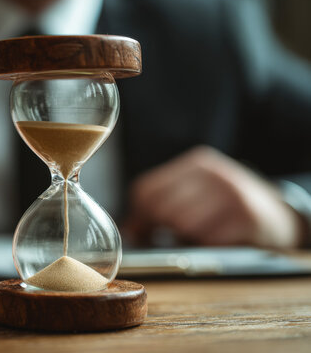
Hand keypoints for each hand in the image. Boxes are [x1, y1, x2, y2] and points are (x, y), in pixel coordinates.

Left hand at [123, 146, 304, 247]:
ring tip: (192, 238)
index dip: (137, 215)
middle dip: (156, 230)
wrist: (280, 216)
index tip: (138, 231)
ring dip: (182, 239)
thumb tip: (129, 230)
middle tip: (161, 240)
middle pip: (161, 208)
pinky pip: (208, 239)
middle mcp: (214, 174)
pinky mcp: (247, 218)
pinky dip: (205, 246)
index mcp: (197, 164)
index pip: (147, 189)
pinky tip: (214, 240)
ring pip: (182, 225)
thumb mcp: (198, 193)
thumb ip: (164, 202)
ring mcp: (232, 193)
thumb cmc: (228, 208)